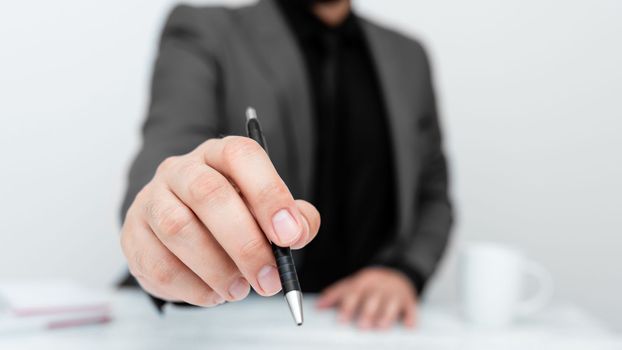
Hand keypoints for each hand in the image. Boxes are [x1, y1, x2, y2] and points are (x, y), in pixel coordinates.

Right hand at [120, 136, 319, 305]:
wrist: (182, 224)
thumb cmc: (234, 215)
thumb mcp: (268, 211)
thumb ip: (294, 219)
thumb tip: (297, 232)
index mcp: (219, 155)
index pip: (241, 156)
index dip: (268, 194)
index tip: (289, 235)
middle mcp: (181, 169)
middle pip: (207, 193)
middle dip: (245, 243)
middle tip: (269, 279)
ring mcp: (151, 199)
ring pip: (177, 229)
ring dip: (216, 269)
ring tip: (240, 290)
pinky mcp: (133, 234)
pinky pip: (157, 263)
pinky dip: (192, 288)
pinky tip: (214, 294)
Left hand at [316, 267, 416, 329]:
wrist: (396, 273)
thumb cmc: (370, 285)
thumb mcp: (353, 285)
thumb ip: (336, 295)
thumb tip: (318, 306)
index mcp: (364, 282)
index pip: (354, 293)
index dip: (347, 306)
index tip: (341, 320)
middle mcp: (380, 286)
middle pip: (373, 299)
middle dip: (367, 312)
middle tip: (361, 325)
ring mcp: (395, 292)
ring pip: (391, 303)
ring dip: (386, 315)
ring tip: (381, 326)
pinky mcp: (409, 299)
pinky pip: (411, 307)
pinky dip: (411, 316)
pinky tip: (409, 325)